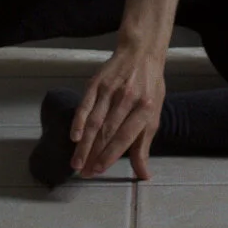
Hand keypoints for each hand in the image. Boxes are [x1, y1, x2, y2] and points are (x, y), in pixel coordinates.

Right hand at [70, 45, 167, 179]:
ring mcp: (111, 90)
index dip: (111, 154)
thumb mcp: (153, 113)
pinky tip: (74, 136)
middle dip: (94, 154)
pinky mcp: (96, 83)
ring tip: (77, 162)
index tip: (99, 170)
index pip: (126, 136)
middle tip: (84, 173)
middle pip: (107, 131)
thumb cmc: (149, 87)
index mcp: (146, 107)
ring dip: (84, 144)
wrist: (141, 52)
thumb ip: (144, 145)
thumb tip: (144, 175)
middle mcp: (128, 98)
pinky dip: (79, 121)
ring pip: (95, 121)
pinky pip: (86, 104)